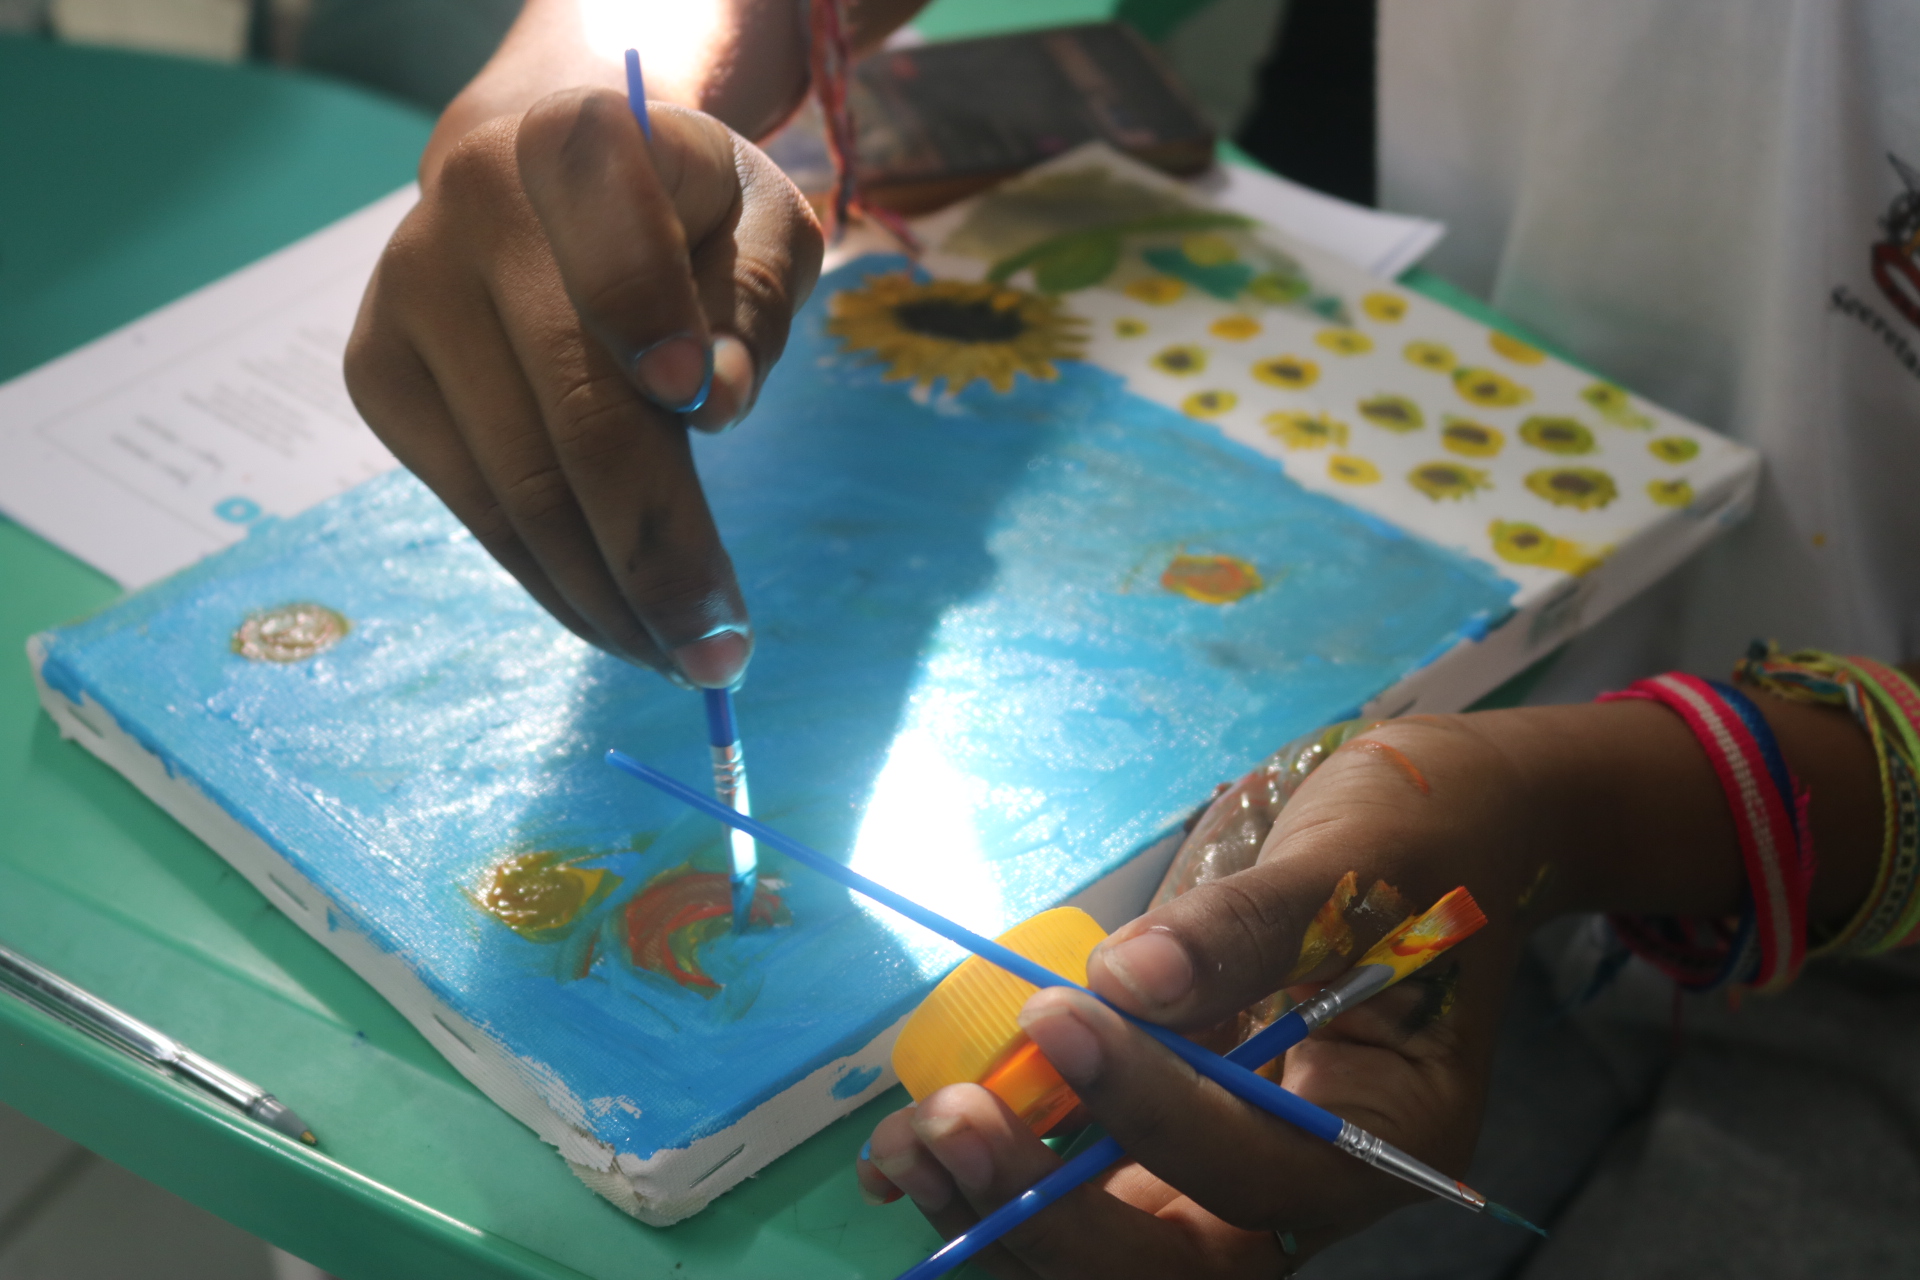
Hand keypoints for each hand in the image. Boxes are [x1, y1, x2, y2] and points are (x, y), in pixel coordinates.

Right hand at [345, 90, 821, 686]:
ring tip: (681, 658)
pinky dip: (551, 581)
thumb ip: (760, 294)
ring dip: (606, 598)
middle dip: (657, 555)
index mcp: (577, 145)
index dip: (662, 333)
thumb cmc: (679, 207)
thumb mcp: (759, 216)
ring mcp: (407, 299)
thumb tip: (718, 401)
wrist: (538, 170)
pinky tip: (612, 618)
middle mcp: (470, 215)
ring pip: (519, 489)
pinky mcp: (378, 375)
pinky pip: (478, 509)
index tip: (714, 411)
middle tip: (722, 653)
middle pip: (573, 418)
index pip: (618, 255)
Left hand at [857, 715, 1547, 1276]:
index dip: (1152, 1111)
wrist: (1420, 826)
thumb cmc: (1417, 837)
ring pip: (1110, 1249)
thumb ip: (1246, 928)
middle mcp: (1297, 1179)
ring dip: (1001, 1211)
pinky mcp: (1156, 1137)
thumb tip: (1125, 982)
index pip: (1257, 1169)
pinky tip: (901, 1155)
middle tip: (953, 1128)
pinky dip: (988, 1183)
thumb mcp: (1353, 867)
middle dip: (1052, 1218)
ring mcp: (1218, 1165)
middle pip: (1173, 1263)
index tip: (1056, 1016)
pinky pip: (1074, 1189)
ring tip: (906, 1144)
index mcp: (1380, 1137)